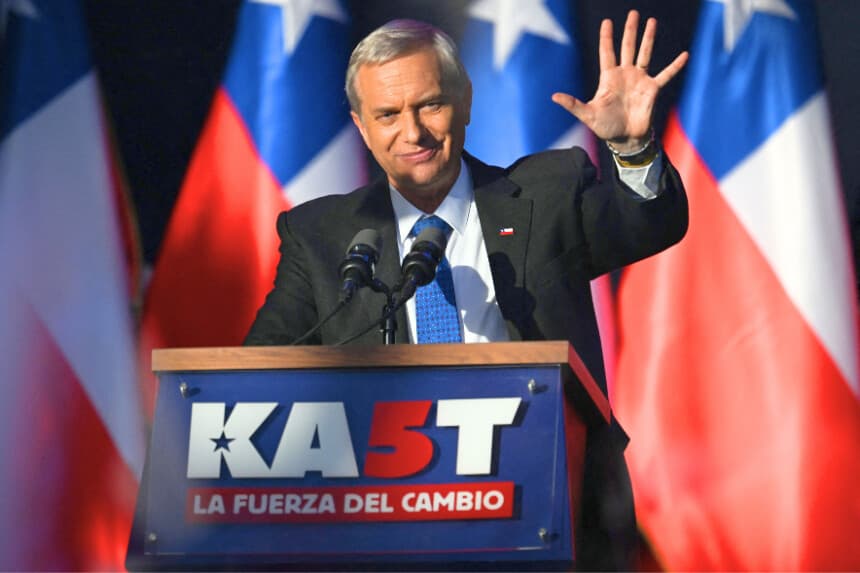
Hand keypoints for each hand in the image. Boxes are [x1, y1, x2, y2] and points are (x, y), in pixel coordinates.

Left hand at [551, 10, 687, 152]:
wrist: (625, 139)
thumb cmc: (605, 127)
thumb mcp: (587, 115)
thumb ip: (573, 104)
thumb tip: (554, 96)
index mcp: (609, 78)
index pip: (607, 52)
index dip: (607, 37)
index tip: (607, 22)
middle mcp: (625, 75)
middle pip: (627, 47)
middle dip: (630, 30)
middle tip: (633, 13)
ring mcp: (640, 80)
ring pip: (645, 53)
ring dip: (648, 38)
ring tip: (652, 22)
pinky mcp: (652, 89)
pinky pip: (666, 75)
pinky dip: (675, 66)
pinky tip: (685, 55)